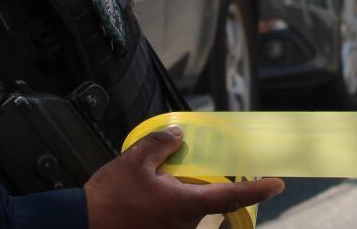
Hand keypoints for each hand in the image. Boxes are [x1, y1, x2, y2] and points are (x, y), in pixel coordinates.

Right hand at [85, 126, 283, 228]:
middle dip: (191, 185)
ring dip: (173, 197)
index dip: (258, 190)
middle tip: (166, 174)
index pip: (232, 196)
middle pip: (204, 200)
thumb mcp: (134, 161)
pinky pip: (170, 219)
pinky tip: (140, 200)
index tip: (277, 184)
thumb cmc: (108, 200)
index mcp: (186, 205)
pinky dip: (162, 207)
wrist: (80, 226)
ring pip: (185, 210)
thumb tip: (178, 137)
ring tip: (142, 189)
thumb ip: (161, 145)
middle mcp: (185, 225)